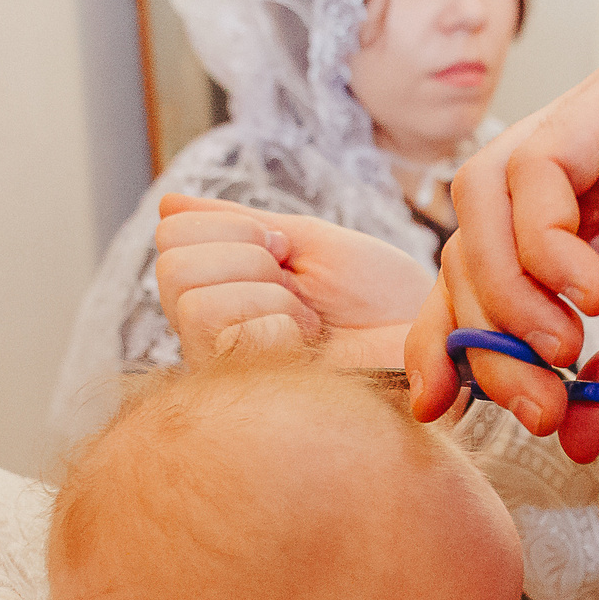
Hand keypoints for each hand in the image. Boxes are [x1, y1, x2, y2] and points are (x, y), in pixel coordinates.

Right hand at [153, 195, 433, 366]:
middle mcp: (210, 333)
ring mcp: (221, 367)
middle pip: (171, 265)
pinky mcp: (240, 395)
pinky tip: (308, 350)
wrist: (431, 346)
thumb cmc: (381, 303)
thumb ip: (240, 224)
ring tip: (308, 324)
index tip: (290, 253)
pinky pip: (224, 333)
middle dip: (249, 260)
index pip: (171, 235)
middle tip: (300, 292)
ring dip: (267, 298)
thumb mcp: (310, 244)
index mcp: (222, 289)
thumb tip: (167, 203)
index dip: (236, 230)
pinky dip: (277, 328)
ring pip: (192, 300)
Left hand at [405, 41, 598, 461]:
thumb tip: (576, 440)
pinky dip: (544, 239)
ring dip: (507, 288)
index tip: (442, 407)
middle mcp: (585, 163)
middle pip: (468, 240)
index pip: (485, 271)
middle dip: (484, 335)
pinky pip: (538, 165)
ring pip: (484, 196)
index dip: (453, 336)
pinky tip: (592, 291)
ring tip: (565, 349)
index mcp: (598, 214)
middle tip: (536, 404)